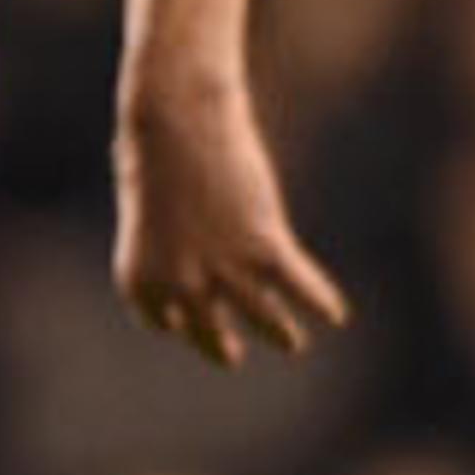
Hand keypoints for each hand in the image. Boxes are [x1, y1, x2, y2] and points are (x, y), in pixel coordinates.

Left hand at [112, 72, 347, 367]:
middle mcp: (179, 285)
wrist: (175, 120)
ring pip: (264, 320)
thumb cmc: (152, 153)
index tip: (182, 327)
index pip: (161, 321)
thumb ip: (169, 241)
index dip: (176, 326)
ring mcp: (225, 270)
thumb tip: (204, 259)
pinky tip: (336, 314)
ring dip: (281, 335)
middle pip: (208, 333)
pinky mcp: (265, 247)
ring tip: (291, 344)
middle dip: (222, 348)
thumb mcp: (150, 209)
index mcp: (138, 277)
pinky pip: (301, 287)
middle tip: (232, 355)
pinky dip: (320, 301)